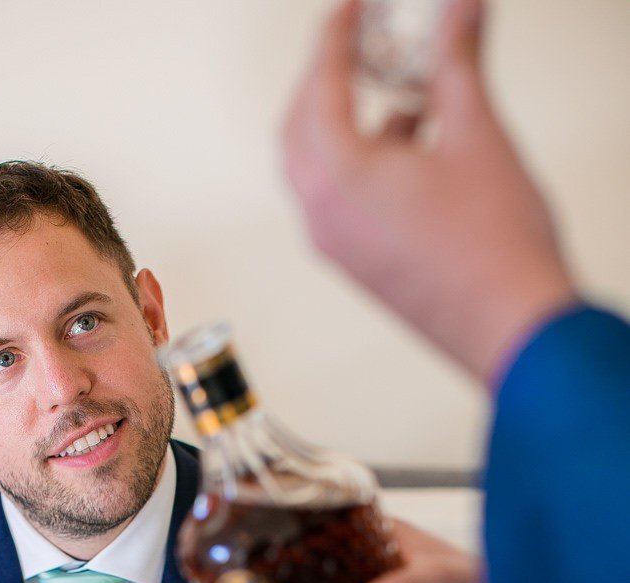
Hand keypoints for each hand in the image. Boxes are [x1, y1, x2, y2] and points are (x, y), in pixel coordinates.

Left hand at [282, 0, 576, 381]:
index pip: (318, 87)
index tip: (349, 9)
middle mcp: (324, 217)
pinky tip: (412, 150)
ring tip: (401, 98)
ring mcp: (338, 247)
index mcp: (339, 178)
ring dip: (345, 124)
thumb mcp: (476, 133)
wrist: (509, 327)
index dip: (332, 38)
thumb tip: (459, 12)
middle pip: (298, 130)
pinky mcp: (359, 266)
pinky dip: (359, 164)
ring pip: (316, 169)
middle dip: (324, 81)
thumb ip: (458, 63)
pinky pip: (338, 201)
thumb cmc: (491, 250)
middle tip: (359, 48)